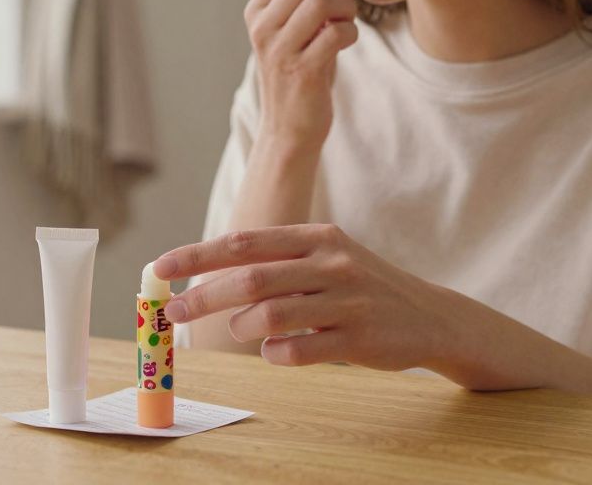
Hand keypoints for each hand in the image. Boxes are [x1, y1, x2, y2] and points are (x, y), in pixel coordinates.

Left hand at [153, 224, 451, 371]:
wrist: (431, 317)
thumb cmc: (362, 289)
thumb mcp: (326, 259)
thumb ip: (275, 264)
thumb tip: (207, 277)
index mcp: (318, 236)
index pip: (245, 242)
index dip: (197, 255)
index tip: (160, 267)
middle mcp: (332, 263)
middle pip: (250, 279)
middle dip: (202, 296)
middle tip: (173, 312)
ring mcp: (347, 302)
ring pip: (270, 316)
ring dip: (242, 328)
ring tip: (243, 330)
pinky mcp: (358, 339)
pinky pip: (296, 352)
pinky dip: (275, 354)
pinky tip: (278, 350)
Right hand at [245, 0, 359, 149]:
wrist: (289, 129)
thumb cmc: (300, 72)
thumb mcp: (293, 29)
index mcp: (257, 10)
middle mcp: (262, 26)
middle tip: (348, 1)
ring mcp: (278, 50)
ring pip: (321, 1)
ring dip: (347, 7)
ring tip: (346, 22)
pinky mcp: (301, 72)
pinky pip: (336, 33)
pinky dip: (351, 32)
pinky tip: (346, 42)